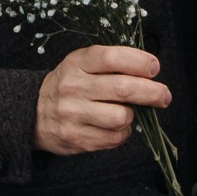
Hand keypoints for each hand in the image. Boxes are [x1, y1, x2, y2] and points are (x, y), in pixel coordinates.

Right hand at [35, 45, 167, 155]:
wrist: (32, 113)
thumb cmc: (68, 86)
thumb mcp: (81, 65)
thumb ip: (111, 64)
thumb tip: (149, 71)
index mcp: (77, 63)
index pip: (111, 58)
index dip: (138, 61)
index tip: (154, 67)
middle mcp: (73, 87)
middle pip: (122, 88)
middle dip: (151, 92)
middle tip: (163, 95)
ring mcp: (73, 113)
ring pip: (121, 117)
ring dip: (131, 116)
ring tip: (124, 113)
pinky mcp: (76, 137)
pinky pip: (114, 137)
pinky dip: (121, 133)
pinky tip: (113, 126)